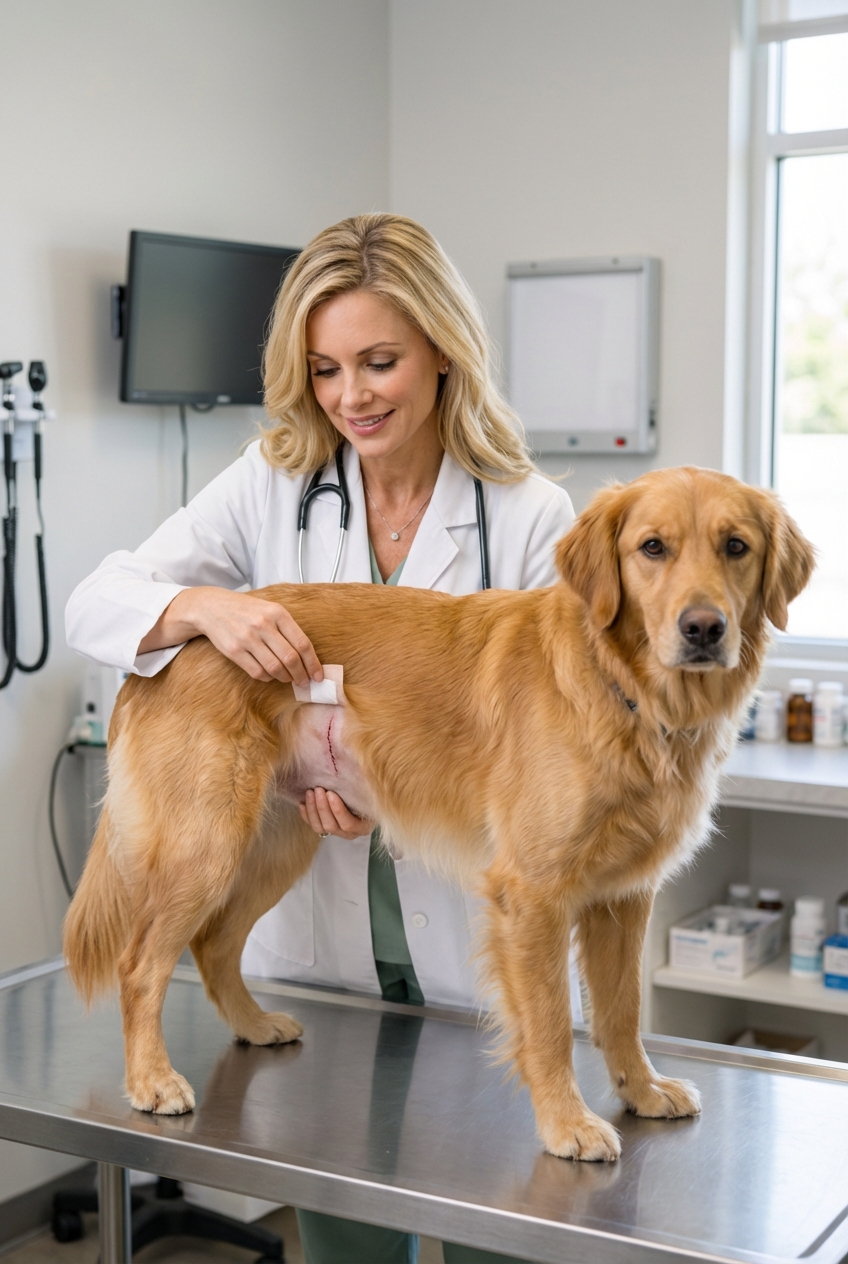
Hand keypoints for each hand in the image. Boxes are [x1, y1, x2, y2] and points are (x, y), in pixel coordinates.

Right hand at [138, 587, 321, 685]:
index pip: (303, 643)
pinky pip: (258, 672)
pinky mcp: (234, 651)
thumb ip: (288, 629)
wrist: (212, 607)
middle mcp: (263, 625)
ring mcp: (247, 638)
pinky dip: (268, 678)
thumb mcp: (270, 609)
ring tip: (288, 678)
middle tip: (304, 682)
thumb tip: (308, 658)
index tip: (318, 676)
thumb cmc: (247, 610)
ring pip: (275, 668)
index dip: (313, 663)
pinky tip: (270, 675)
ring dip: (285, 678)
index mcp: (278, 613)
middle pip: (291, 659)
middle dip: (301, 675)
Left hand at [299, 788, 374, 839]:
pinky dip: (306, 815)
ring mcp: (336, 832)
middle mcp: (349, 833)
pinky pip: (313, 825)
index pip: (348, 824)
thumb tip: (356, 772)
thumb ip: (362, 789)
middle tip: (318, 789)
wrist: (363, 798)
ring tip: (310, 792)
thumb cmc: (368, 794)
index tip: (331, 793)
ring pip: (319, 827)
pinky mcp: (324, 828)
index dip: (337, 810)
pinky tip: (302, 803)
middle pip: (331, 825)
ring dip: (312, 809)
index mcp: (363, 827)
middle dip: (322, 807)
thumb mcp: (369, 793)